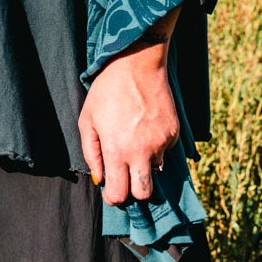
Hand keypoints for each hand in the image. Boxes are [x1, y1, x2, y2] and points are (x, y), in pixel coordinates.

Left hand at [78, 27, 179, 206]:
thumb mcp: (88, 121)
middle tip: (126, 176)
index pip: (120, 194)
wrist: (137, 64)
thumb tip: (100, 180)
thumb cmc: (107, 91)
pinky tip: (146, 125)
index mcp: (117, 150)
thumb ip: (92, 154)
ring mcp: (161, 142)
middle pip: (144, 194)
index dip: (114, 197)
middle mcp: (142, 151)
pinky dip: (156, 145)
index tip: (112, 189)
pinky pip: (165, 151)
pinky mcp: (174, 133)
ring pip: (155, 170)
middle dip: (134, 191)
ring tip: (134, 139)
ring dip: (145, 163)